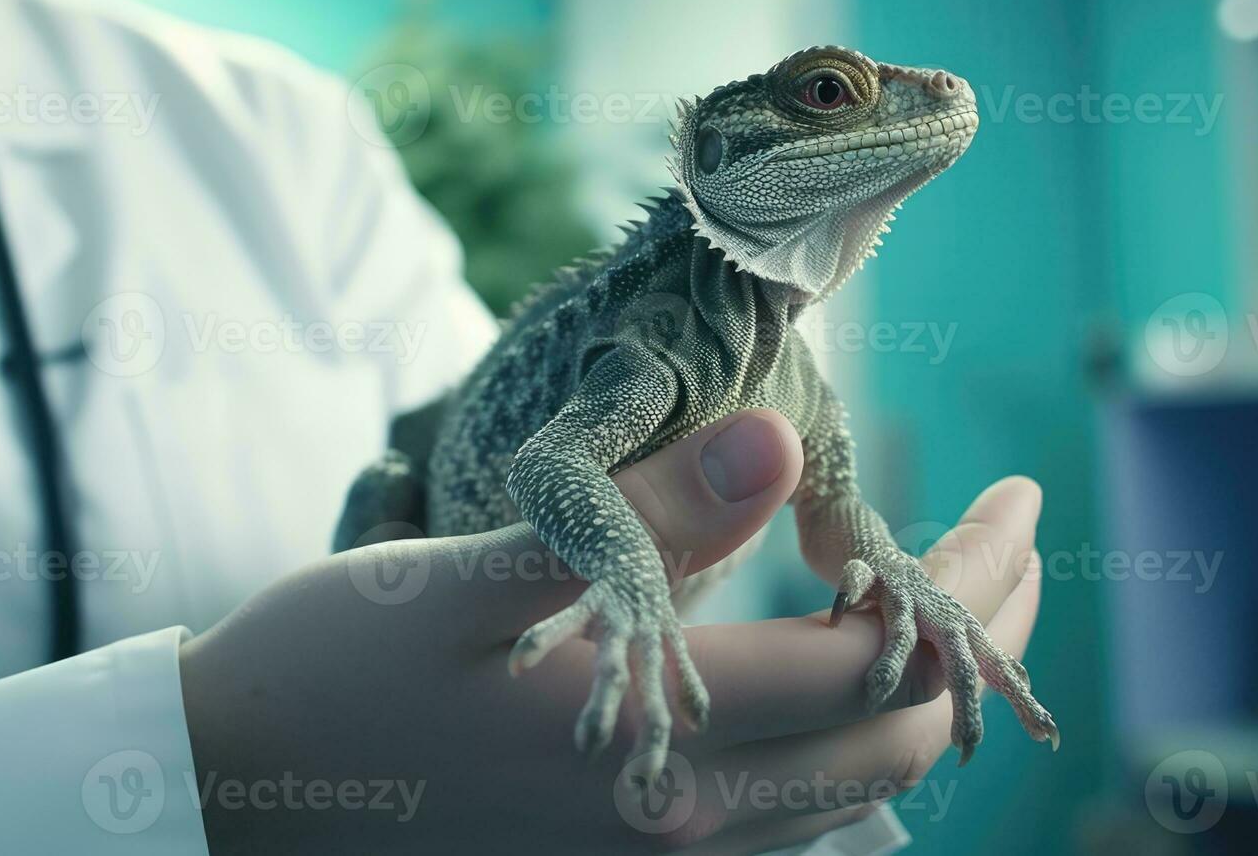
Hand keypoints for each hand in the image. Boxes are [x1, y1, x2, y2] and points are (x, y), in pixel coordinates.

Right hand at [179, 410, 1044, 853]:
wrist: (237, 788)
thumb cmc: (333, 664)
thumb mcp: (468, 573)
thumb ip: (640, 515)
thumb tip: (784, 440)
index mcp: (648, 747)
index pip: (866, 670)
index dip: (966, 587)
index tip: (1021, 499)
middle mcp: (673, 828)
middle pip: (891, 746)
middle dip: (980, 640)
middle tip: (1021, 534)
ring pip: (852, 798)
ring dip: (928, 695)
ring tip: (963, 599)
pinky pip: (785, 826)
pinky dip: (850, 750)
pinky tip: (849, 684)